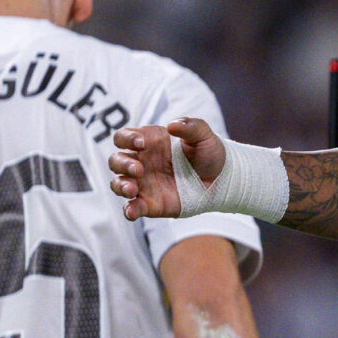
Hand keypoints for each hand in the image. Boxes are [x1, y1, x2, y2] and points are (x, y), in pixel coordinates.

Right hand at [110, 118, 225, 219]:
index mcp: (148, 142)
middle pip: (116, 161)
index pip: (123, 137)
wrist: (221, 178)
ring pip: (118, 184)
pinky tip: (132, 212)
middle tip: (139, 169)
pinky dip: (129, 211)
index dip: (126, 139)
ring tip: (132, 189)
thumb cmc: (208, 153)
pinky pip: (132, 208)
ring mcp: (143, 184)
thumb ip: (189, 126)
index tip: (141, 144)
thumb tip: (172, 126)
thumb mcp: (203, 135)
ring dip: (121, 186)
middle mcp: (141, 162)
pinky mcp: (149, 203)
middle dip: (122, 164)